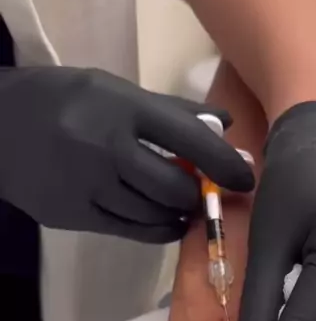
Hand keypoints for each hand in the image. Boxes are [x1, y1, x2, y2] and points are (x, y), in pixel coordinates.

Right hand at [0, 67, 252, 239]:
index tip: (248, 176)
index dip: (224, 162)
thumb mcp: (112, 90)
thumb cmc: (62, 100)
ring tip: (185, 204)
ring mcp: (88, 187)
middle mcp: (105, 150)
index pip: (187, 137)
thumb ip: (168, 110)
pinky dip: (157, 228)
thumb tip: (222, 125)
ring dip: (179, 213)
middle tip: (209, 193)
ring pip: (154, 214)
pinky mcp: (76, 216)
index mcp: (119, 108)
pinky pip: (132, 231)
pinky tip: (163, 219)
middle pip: (173, 186)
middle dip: (199, 194)